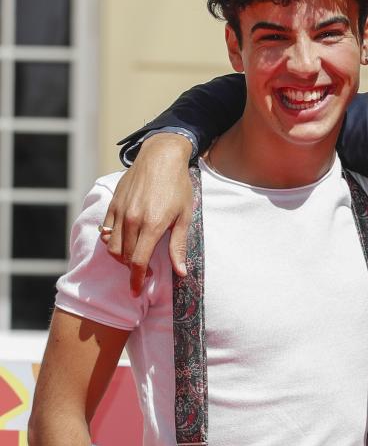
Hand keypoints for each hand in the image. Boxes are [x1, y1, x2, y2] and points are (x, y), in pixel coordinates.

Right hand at [100, 135, 193, 294]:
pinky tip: (124, 241)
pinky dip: (111, 240)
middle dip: (131, 270)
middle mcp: (132, 219)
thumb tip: (181, 272)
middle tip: (144, 273)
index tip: (137, 290)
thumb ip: (178, 246)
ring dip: (120, 257)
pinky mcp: (113, 203)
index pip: (138, 262)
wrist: (160, 155)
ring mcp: (120, 210)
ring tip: (134, 258)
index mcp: (151, 225)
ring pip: (111, 245)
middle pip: (123, 256)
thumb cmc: (177, 186)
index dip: (137, 280)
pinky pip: (106, 229)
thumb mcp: (184, 217)